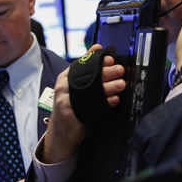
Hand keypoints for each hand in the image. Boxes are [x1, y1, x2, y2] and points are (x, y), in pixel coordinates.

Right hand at [42, 44, 124, 163]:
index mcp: (65, 78)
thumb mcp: (73, 84)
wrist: (60, 133)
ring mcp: (65, 101)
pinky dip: (105, 104)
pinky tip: (114, 100)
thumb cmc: (70, 106)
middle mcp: (63, 88)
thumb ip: (85, 66)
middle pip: (87, 77)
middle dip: (106, 72)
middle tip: (119, 70)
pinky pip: (91, 107)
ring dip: (109, 87)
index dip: (98, 61)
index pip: (82, 65)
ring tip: (121, 84)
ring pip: (90, 91)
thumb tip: (97, 47)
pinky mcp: (71, 114)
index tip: (110, 60)